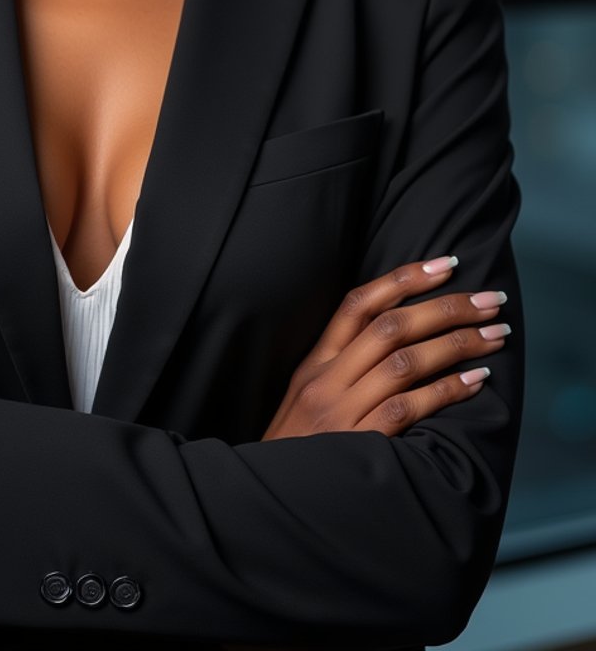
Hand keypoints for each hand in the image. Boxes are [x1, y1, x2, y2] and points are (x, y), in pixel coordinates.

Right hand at [261, 256, 509, 440]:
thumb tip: (399, 337)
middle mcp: (326, 379)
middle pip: (391, 326)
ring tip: (494, 335)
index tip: (448, 265)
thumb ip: (341, 367)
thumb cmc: (298, 451)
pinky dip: (446, 391)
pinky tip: (475, 381)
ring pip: (405, 362)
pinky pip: (408, 408)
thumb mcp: (306, 397)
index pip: (358, 304)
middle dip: (447, 307)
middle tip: (491, 300)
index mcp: (314, 362)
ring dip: (457, 344)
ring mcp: (340, 412)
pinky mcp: (358, 445)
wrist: (273, 501)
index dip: (404, 279)